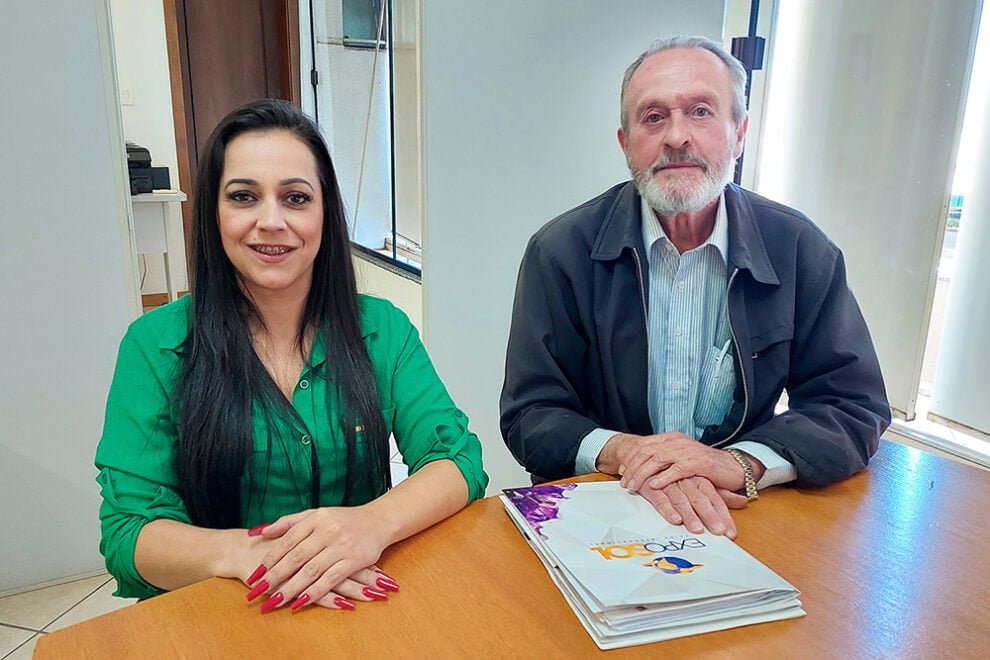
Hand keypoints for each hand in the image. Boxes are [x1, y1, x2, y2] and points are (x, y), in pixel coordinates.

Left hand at [241, 506, 397, 611]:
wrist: (379, 520)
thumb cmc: (344, 519)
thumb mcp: (316, 514)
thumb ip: (288, 522)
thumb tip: (259, 532)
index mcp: (316, 518)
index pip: (287, 540)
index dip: (270, 558)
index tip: (255, 574)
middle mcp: (327, 531)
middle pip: (296, 557)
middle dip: (275, 576)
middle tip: (257, 591)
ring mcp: (341, 546)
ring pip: (311, 570)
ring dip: (291, 587)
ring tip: (274, 600)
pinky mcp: (354, 560)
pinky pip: (330, 579)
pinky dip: (314, 592)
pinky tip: (300, 602)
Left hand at [606, 432, 761, 493]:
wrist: (732, 466)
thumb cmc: (703, 466)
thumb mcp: (679, 458)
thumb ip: (662, 460)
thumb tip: (641, 469)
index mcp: (670, 438)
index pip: (644, 445)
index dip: (630, 458)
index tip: (621, 470)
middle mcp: (677, 441)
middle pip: (647, 452)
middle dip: (633, 468)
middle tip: (624, 483)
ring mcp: (687, 451)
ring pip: (658, 460)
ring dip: (643, 474)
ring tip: (634, 486)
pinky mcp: (698, 462)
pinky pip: (677, 469)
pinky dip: (664, 477)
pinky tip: (655, 485)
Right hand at [639, 476, 747, 537]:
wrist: (643, 453)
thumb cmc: (674, 471)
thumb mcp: (700, 479)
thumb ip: (720, 492)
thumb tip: (743, 500)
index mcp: (699, 478)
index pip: (715, 498)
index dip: (724, 515)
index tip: (731, 533)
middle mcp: (686, 479)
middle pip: (700, 499)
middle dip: (710, 516)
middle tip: (718, 532)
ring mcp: (668, 482)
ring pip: (681, 499)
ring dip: (689, 515)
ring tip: (697, 529)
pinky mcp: (650, 485)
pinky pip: (659, 497)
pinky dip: (667, 509)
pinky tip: (675, 519)